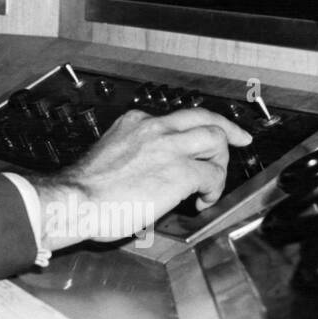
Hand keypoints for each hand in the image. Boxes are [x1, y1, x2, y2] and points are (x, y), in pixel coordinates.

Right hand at [34, 108, 251, 249]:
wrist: (76, 199)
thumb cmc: (86, 188)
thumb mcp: (109, 154)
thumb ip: (133, 153)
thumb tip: (148, 170)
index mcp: (133, 123)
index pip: (173, 118)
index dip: (190, 132)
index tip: (196, 141)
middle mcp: (154, 128)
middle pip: (203, 118)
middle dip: (227, 129)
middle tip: (240, 139)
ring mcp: (169, 147)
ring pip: (215, 139)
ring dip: (221, 161)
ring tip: (214, 180)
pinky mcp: (181, 172)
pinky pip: (213, 175)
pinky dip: (214, 189)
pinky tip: (203, 200)